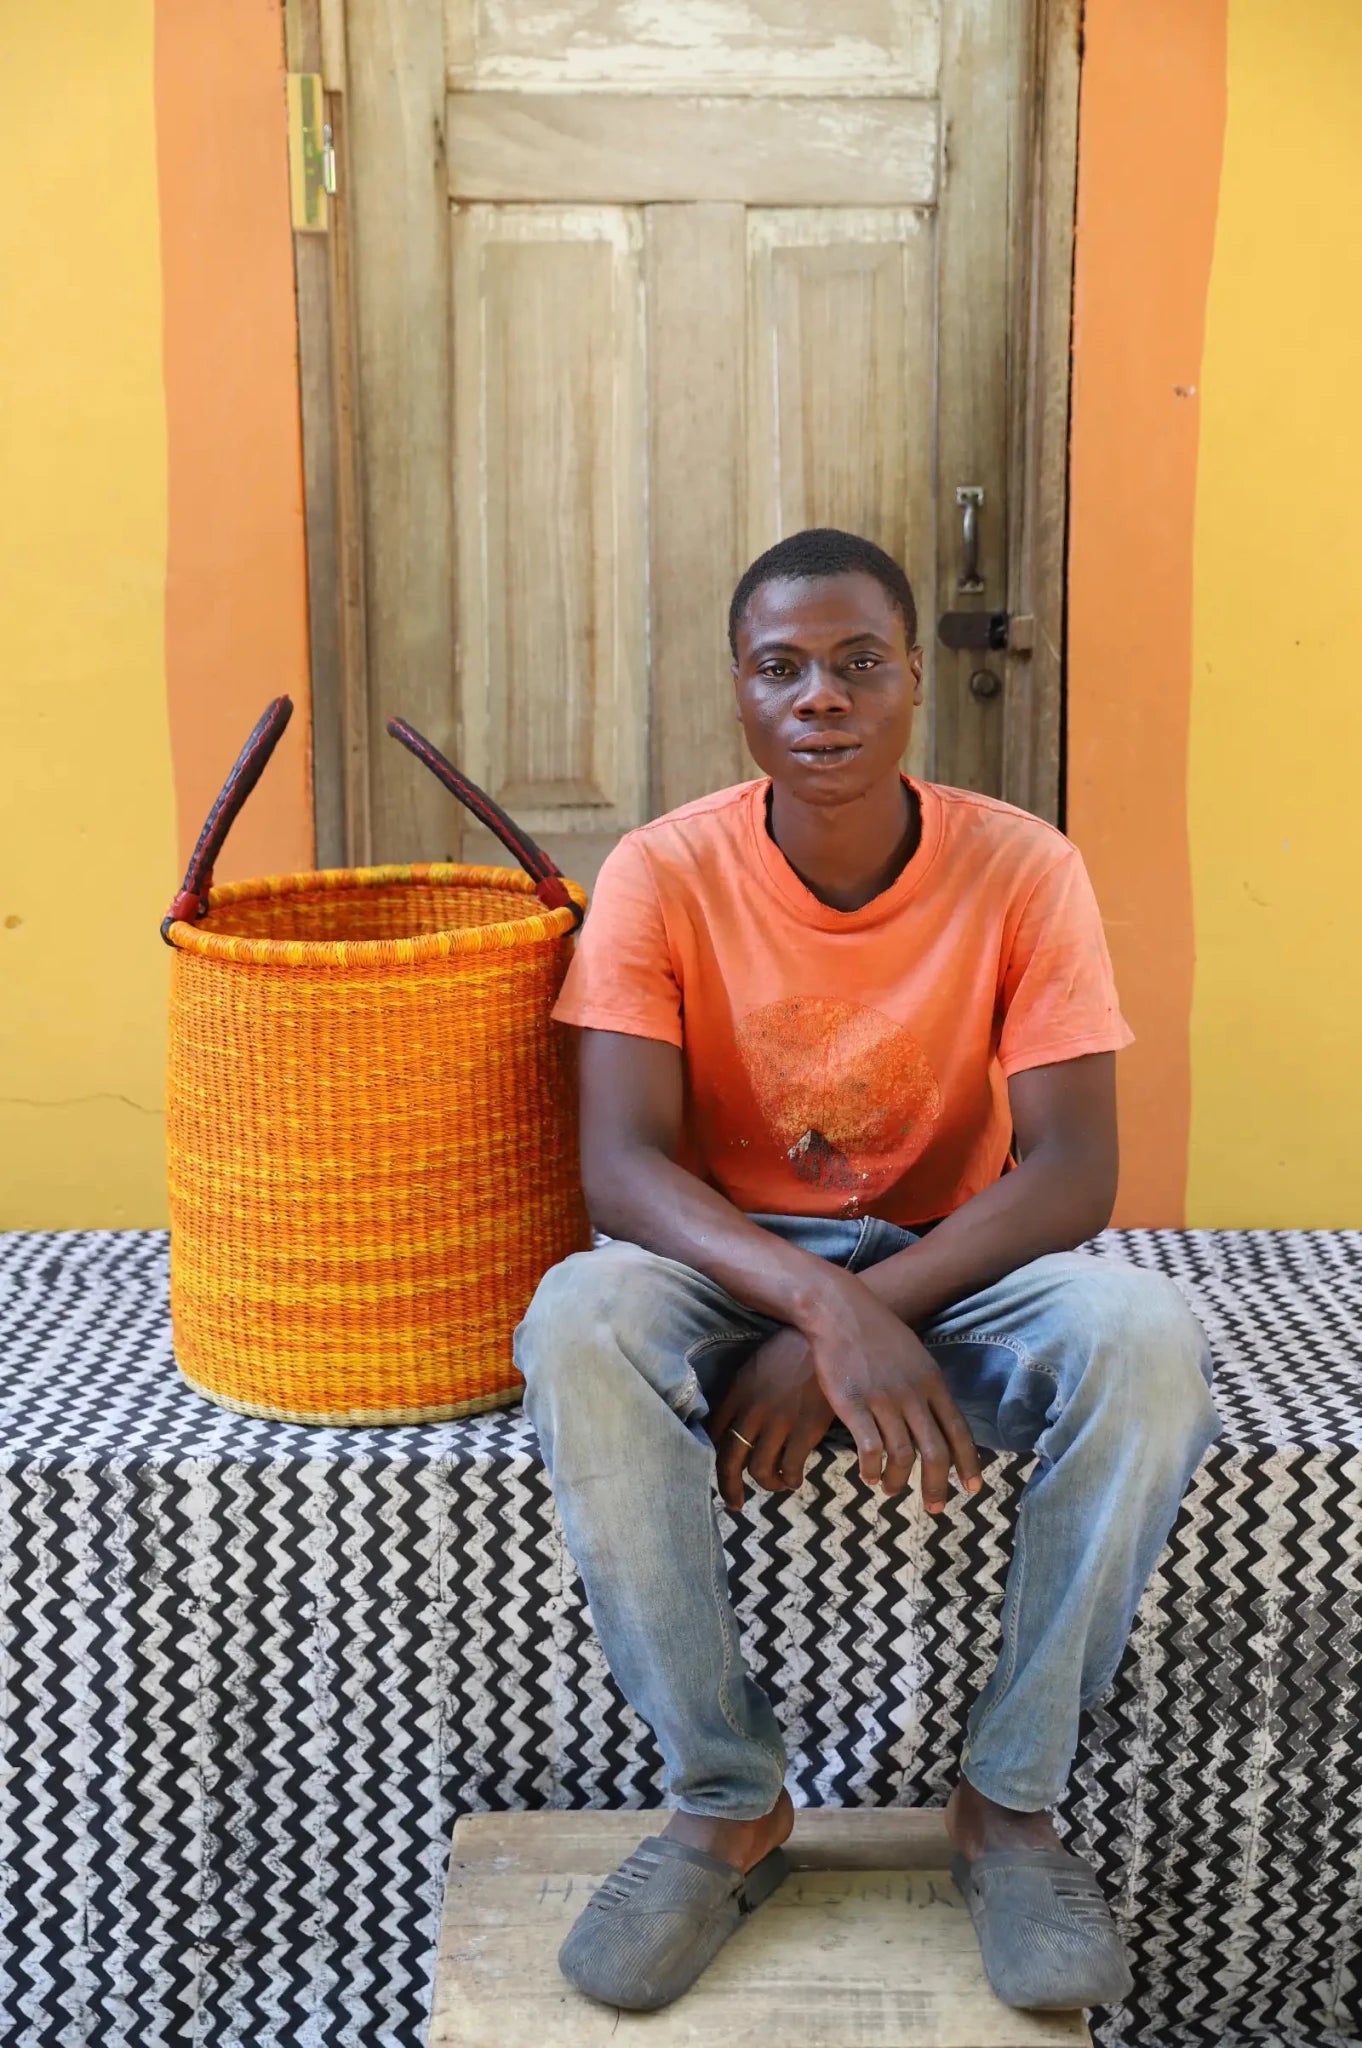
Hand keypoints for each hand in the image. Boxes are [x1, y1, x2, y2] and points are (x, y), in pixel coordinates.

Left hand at [706, 1328, 834, 1510]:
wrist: (830, 1335)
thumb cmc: (796, 1348)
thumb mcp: (759, 1363)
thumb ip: (746, 1391)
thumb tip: (739, 1419)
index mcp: (738, 1391)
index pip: (714, 1433)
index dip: (715, 1458)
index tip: (720, 1471)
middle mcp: (752, 1410)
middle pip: (729, 1460)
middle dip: (729, 1487)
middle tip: (735, 1502)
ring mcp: (779, 1421)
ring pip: (760, 1470)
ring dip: (767, 1484)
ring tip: (777, 1483)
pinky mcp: (805, 1429)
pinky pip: (791, 1468)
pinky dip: (791, 1479)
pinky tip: (796, 1477)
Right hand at [800, 1274, 981, 1508]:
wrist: (838, 1309)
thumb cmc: (874, 1330)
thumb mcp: (913, 1353)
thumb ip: (926, 1384)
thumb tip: (937, 1414)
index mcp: (932, 1382)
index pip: (959, 1431)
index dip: (968, 1464)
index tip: (972, 1489)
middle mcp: (913, 1394)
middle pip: (935, 1453)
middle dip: (937, 1486)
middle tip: (934, 1507)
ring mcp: (883, 1400)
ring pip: (902, 1456)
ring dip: (898, 1481)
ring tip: (891, 1490)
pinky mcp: (853, 1405)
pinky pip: (870, 1449)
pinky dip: (872, 1470)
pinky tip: (868, 1476)